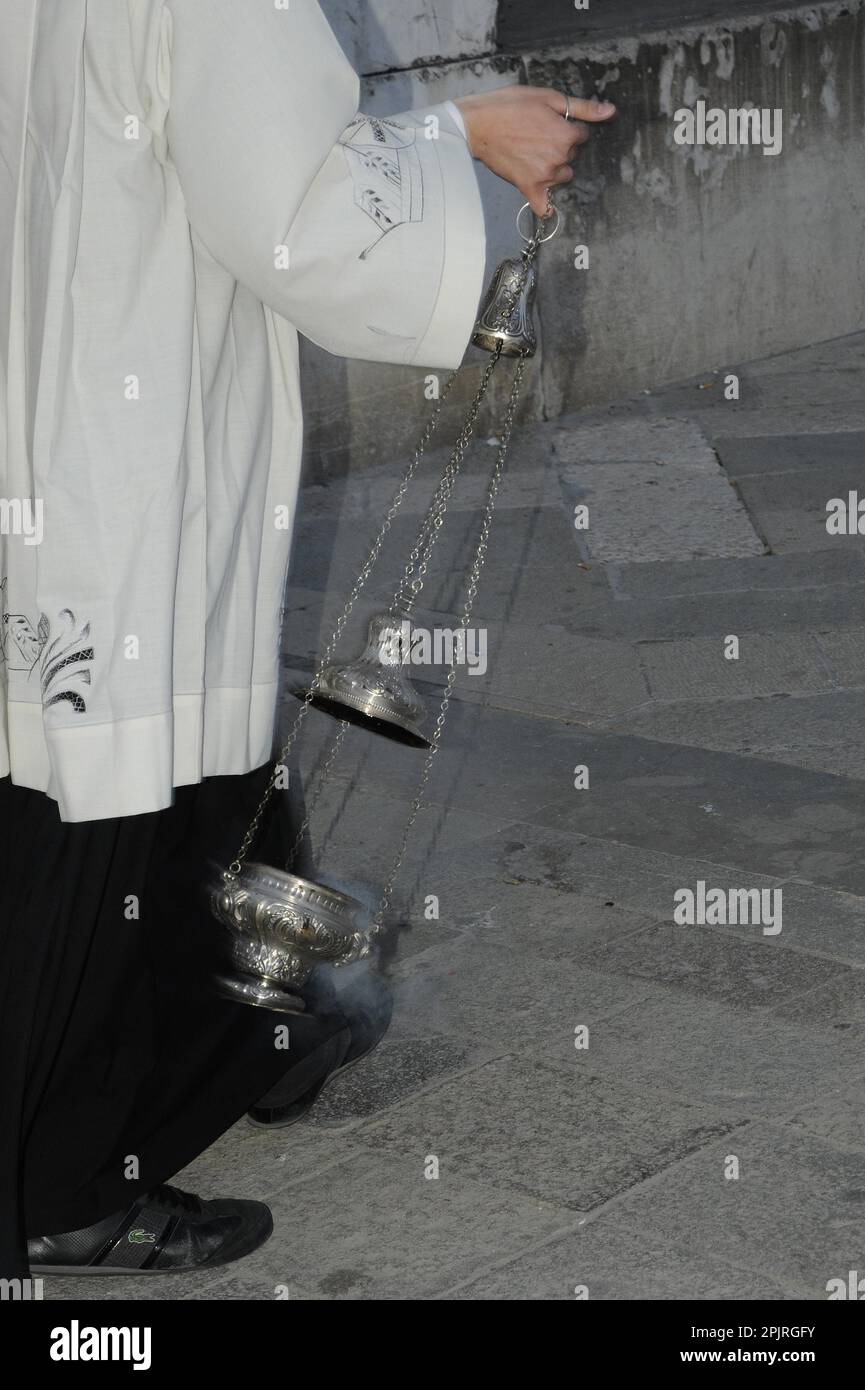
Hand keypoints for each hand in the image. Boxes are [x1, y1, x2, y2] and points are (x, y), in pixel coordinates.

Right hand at [454, 86, 615, 216]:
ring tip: (532, 155)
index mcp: (567, 135)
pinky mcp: (529, 188)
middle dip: (561, 147)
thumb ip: (583, 108)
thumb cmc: (510, 106)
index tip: (552, 124)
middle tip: (537, 136)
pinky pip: (545, 206)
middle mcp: (559, 158)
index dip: (568, 128)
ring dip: (553, 168)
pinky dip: (545, 205)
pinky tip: (544, 198)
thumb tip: (610, 112)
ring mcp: (545, 176)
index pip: (581, 136)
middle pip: (571, 156)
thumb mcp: (548, 98)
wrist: (477, 124)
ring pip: (562, 176)